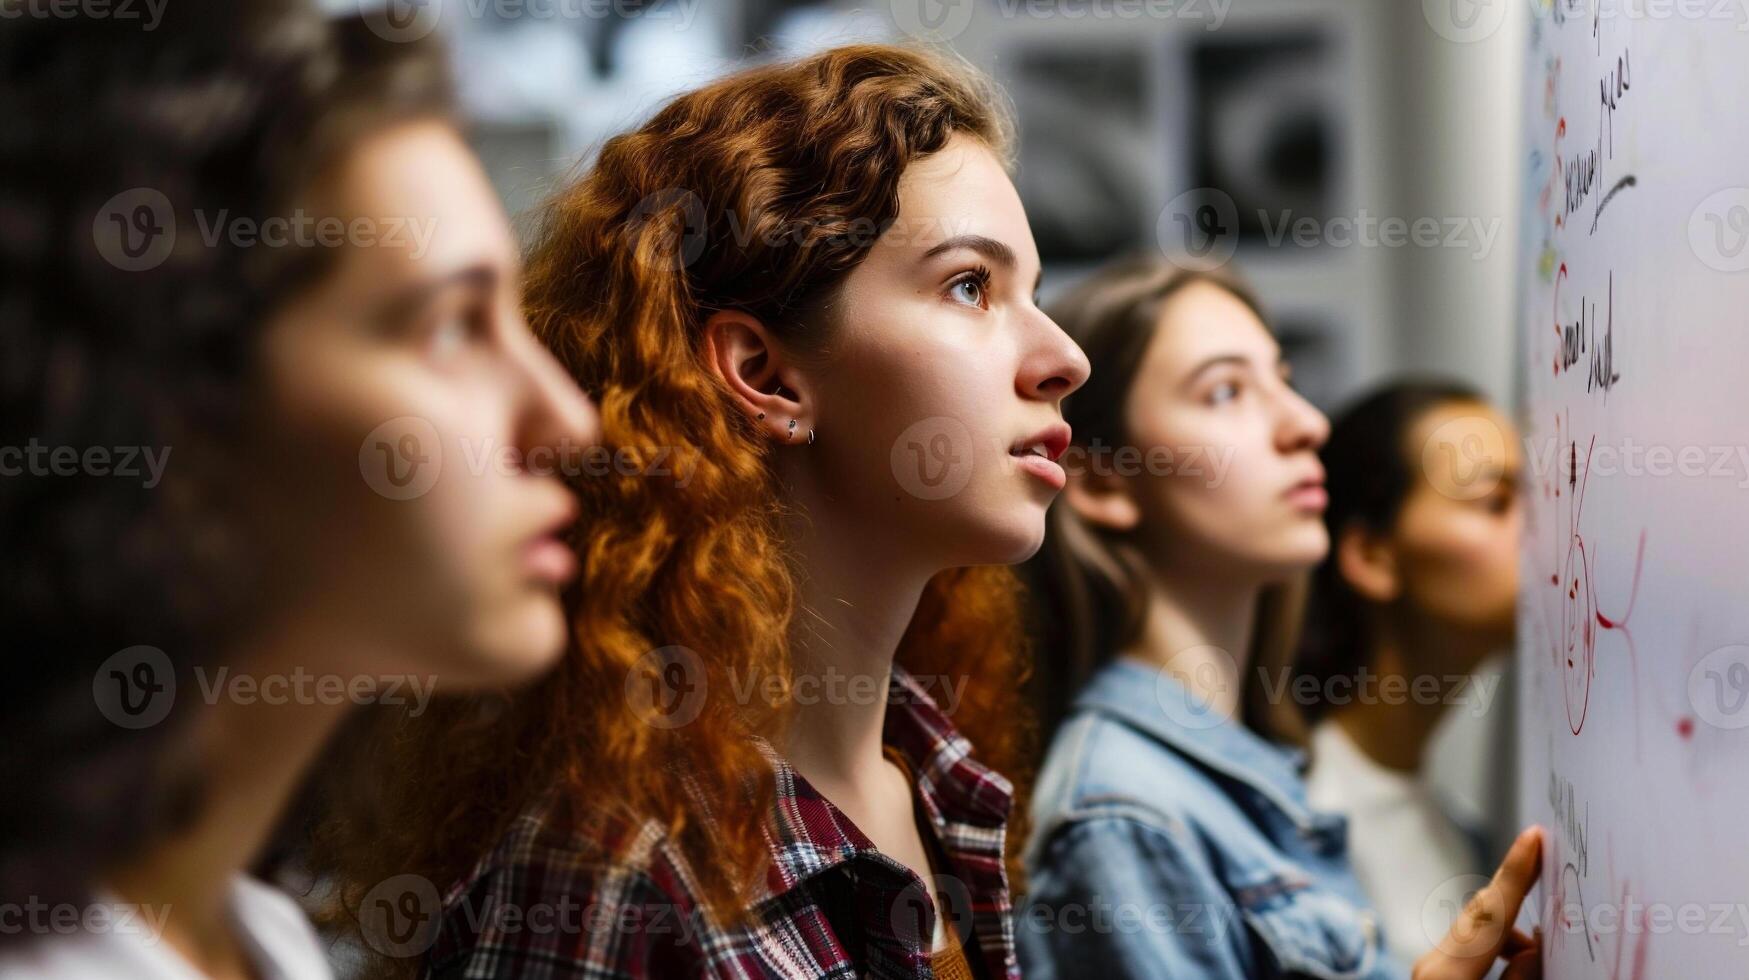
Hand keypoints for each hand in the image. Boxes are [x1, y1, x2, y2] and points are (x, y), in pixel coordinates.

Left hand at [1413, 826, 1543, 979]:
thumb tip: (1533, 950)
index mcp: (1447, 973)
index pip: (1490, 914)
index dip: (1516, 873)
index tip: (1533, 835)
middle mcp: (1433, 963)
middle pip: (1483, 915)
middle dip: (1518, 893)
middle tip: (1552, 868)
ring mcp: (1429, 967)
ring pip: (1479, 932)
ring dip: (1511, 935)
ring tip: (1543, 952)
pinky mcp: (1433, 974)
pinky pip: (1470, 947)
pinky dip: (1496, 947)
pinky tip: (1517, 960)